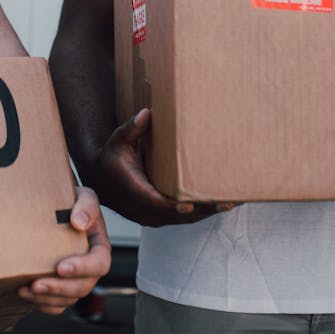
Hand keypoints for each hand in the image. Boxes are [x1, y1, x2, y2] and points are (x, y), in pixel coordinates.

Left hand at [17, 187, 111, 313]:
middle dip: (60, 288)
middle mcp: (90, 268)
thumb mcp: (84, 196)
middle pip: (83, 287)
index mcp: (100, 248)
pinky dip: (42, 303)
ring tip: (26, 290)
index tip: (61, 267)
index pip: (99, 263)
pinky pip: (56, 304)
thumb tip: (79, 222)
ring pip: (68, 299)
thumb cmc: (72, 202)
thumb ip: (87, 205)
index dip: (82, 268)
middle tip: (37, 284)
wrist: (56, 208)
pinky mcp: (61, 287)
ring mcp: (76, 280)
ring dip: (47, 298)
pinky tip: (25, 294)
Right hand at [92, 108, 234, 226]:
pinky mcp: (160, 217)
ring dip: (207, 212)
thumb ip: (131, 128)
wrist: (102, 179)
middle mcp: (144, 210)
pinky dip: (202, 212)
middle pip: (178, 215)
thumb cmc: (112, 157)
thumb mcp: (118, 140)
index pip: (157, 203)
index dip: (176, 205)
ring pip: (184, 219)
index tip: (194, 203)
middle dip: (203, 209)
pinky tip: (220, 205)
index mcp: (134, 192)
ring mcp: (153, 217)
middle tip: (228, 201)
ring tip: (232, 203)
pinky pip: (184, 218)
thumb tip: (145, 113)